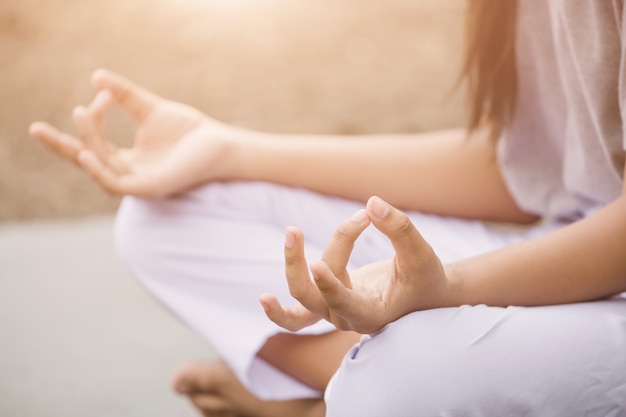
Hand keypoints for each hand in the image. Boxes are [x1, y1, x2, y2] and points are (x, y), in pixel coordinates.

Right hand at [29, 69, 242, 196]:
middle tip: (34, 129)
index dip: (88, 122)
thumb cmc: (190, 131)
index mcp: (128, 160)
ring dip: (87, 142)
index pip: (93, 146)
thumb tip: (96, 76)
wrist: (220, 144)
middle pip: (86, 161)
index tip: (97, 97)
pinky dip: (99, 169)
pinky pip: (116, 184)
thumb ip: (124, 96)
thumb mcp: (150, 109)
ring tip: (81, 114)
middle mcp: (129, 175)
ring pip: (100, 166)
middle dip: (60, 146)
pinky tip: (87, 153)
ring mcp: (138, 184)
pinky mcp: (150, 189)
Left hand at [261, 196, 451, 333]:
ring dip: (292, 264)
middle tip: (293, 230)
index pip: (343, 303)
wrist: (425, 292)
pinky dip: (280, 312)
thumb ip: (399, 228)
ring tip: (292, 231)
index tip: (317, 264)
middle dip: (297, 265)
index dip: (329, 286)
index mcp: (371, 314)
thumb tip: (371, 203)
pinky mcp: (328, 303)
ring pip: (303, 294)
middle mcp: (347, 318)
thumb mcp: (420, 252)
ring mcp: (334, 312)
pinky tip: (264, 299)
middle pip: (310, 297)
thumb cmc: (425, 275)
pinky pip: (298, 314)